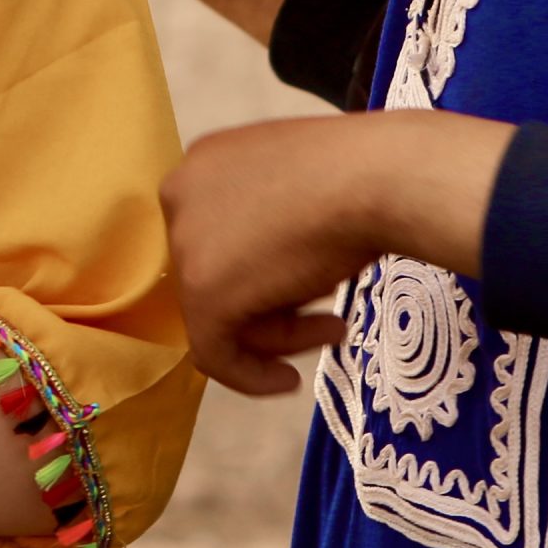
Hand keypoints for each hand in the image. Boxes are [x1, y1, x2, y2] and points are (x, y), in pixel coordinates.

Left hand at [160, 109, 512, 395]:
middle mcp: (180, 199)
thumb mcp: (299, 187)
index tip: (304, 291)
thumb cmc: (350, 171)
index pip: (218, 237)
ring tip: (336, 330)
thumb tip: (271, 268)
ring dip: (279, 332)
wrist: (367, 177)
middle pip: (220, 274)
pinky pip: (215, 352)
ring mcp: (187, 247)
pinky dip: (249, 375)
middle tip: (327, 318)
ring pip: (222, 312)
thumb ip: (271, 218)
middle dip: (275, 304)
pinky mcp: (203, 292)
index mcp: (201, 165)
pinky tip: (286, 382)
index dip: (263, 271)